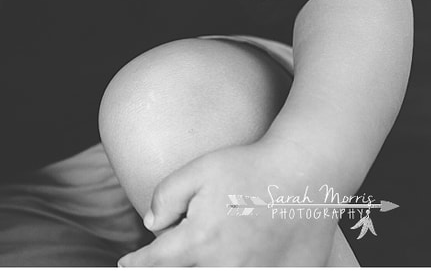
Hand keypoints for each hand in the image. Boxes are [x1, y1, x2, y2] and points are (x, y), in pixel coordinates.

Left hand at [118, 141, 337, 265]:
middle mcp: (226, 264)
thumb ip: (166, 197)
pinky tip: (243, 257)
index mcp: (199, 240)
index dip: (138, 265)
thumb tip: (151, 224)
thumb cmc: (248, 168)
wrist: (305, 173)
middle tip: (170, 253)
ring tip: (208, 251)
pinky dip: (243, 268)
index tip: (125, 265)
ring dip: (204, 268)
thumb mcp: (197, 171)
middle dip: (172, 267)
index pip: (157, 262)